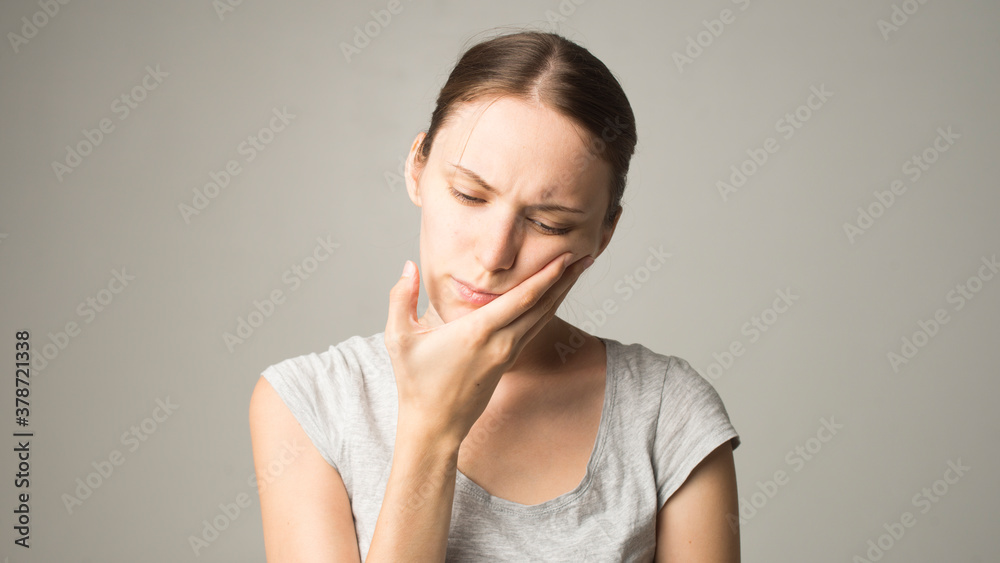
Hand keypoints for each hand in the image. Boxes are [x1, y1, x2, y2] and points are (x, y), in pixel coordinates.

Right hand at [384, 252, 594, 444]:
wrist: (434, 426)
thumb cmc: (415, 382)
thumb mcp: (398, 337)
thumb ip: (401, 297)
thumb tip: (408, 265)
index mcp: (477, 331)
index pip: (522, 298)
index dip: (547, 276)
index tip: (565, 256)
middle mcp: (500, 342)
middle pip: (542, 305)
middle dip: (565, 279)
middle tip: (585, 256)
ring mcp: (507, 354)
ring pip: (542, 318)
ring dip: (560, 293)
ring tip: (576, 272)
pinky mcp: (507, 362)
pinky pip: (532, 330)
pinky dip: (546, 310)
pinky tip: (551, 298)